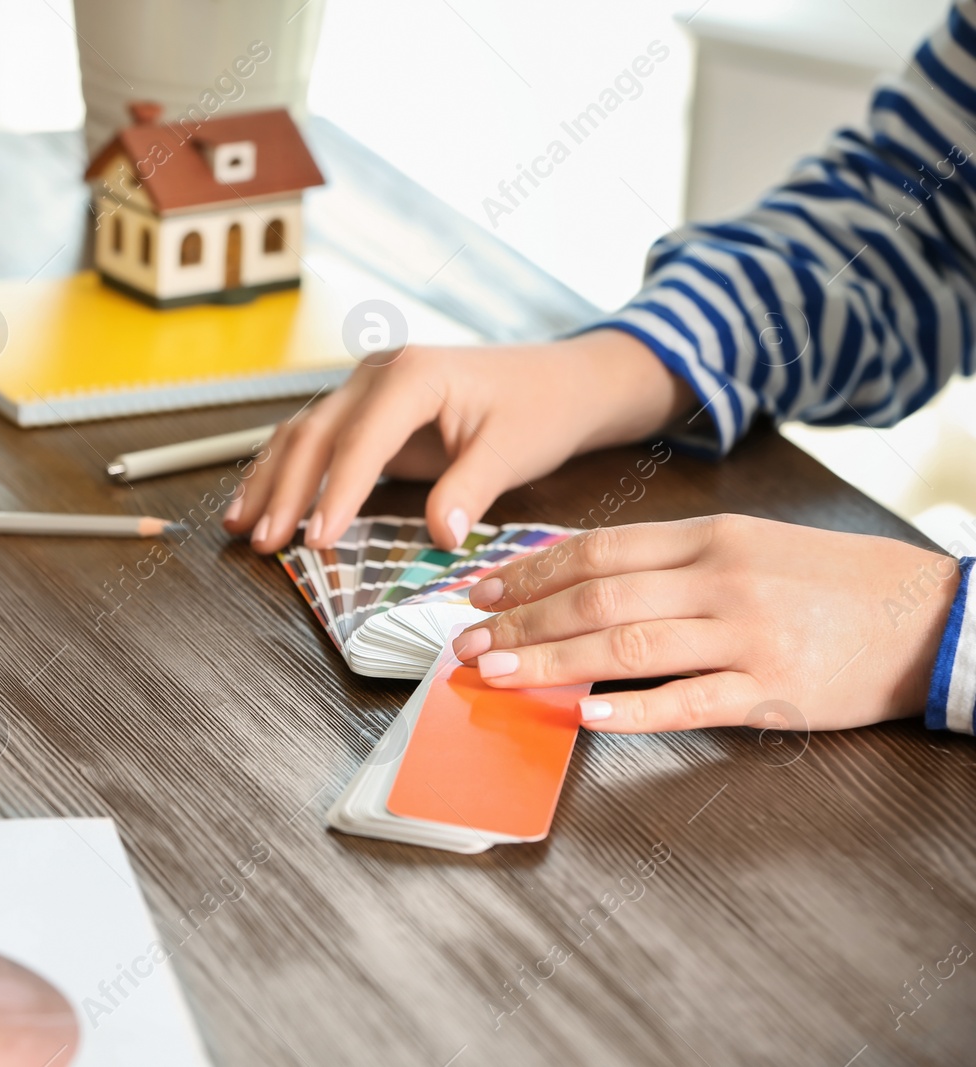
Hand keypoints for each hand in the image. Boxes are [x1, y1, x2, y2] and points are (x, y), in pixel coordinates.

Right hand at [223, 329, 691, 553]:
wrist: (558, 380)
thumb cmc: (539, 408)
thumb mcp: (513, 449)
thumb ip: (471, 488)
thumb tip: (441, 537)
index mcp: (413, 375)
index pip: (360, 440)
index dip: (335, 493)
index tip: (316, 541)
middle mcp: (378, 372)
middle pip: (315, 434)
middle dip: (285, 492)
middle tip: (265, 544)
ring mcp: (365, 387)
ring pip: (301, 433)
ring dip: (270, 481)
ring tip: (242, 528)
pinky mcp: (364, 409)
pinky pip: (314, 439)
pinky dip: (283, 471)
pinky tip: (260, 504)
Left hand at [450, 515, 960, 731]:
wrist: (930, 613)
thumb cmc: (828, 581)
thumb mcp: (749, 546)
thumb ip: (671, 562)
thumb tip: (580, 579)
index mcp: (709, 538)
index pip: (597, 550)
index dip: (530, 572)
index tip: (480, 592)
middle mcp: (720, 578)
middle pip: (596, 597)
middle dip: (521, 621)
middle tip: (466, 643)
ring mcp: (746, 633)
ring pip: (625, 646)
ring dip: (549, 661)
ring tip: (497, 675)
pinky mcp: (772, 688)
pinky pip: (687, 701)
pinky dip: (629, 709)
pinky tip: (580, 716)